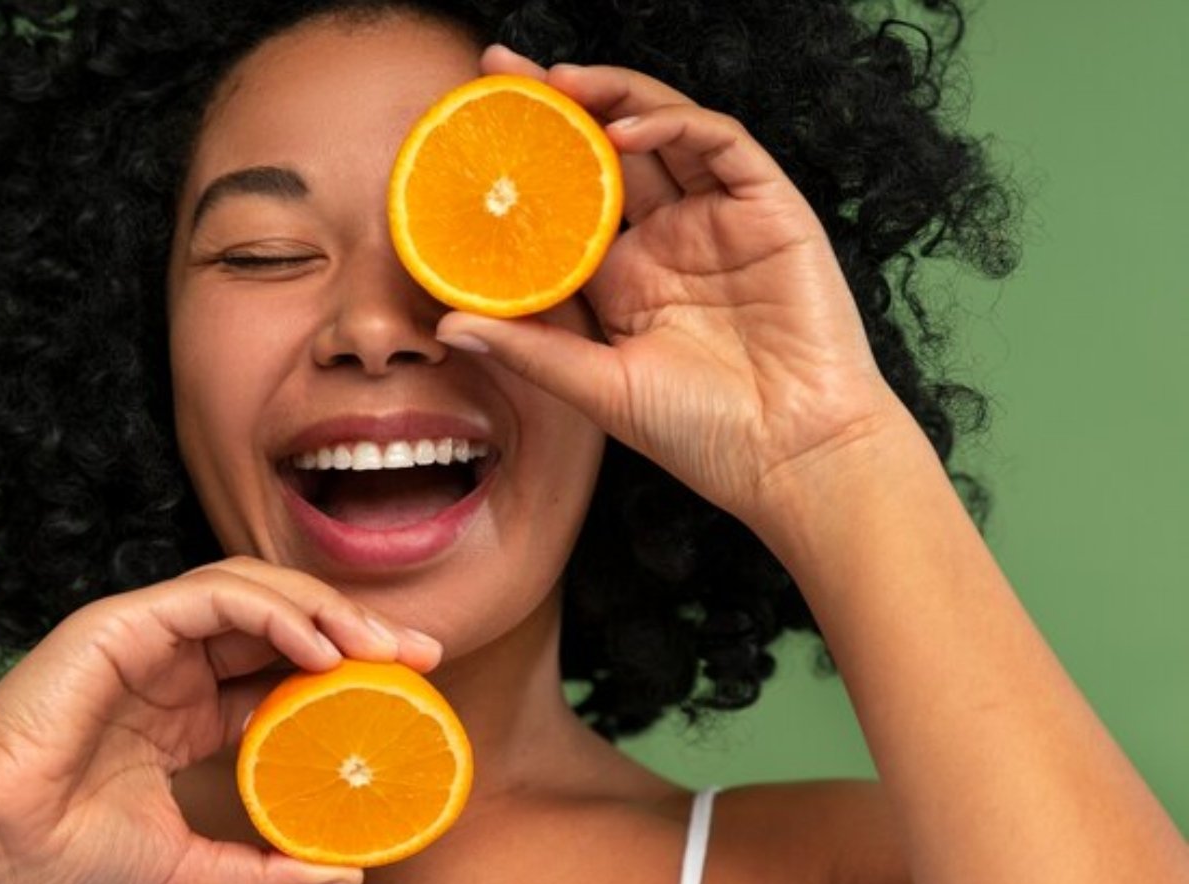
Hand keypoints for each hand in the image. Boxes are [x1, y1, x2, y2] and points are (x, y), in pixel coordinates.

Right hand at [0, 557, 440, 883]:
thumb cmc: (68, 858)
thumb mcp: (195, 871)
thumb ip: (267, 870)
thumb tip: (347, 872)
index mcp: (185, 712)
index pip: (283, 671)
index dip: (349, 672)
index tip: (412, 689)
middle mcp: (172, 666)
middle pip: (282, 621)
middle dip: (356, 627)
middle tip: (422, 650)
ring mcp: (147, 638)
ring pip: (254, 591)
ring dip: (325, 608)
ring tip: (381, 644)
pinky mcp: (124, 621)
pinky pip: (214, 595)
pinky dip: (274, 610)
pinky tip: (320, 648)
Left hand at [437, 45, 915, 525]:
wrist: (792, 458)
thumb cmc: (700, 433)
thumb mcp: (597, 388)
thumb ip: (529, 349)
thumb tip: (446, 325)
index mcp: (623, 277)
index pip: (563, 199)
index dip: (521, 159)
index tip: (464, 129)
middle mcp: (667, 238)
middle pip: (604, 148)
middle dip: (555, 102)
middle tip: (497, 71)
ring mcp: (718, 219)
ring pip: (661, 131)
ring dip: (611, 98)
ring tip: (556, 83)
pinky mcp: (769, 210)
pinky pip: (721, 145)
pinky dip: (674, 126)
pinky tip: (624, 132)